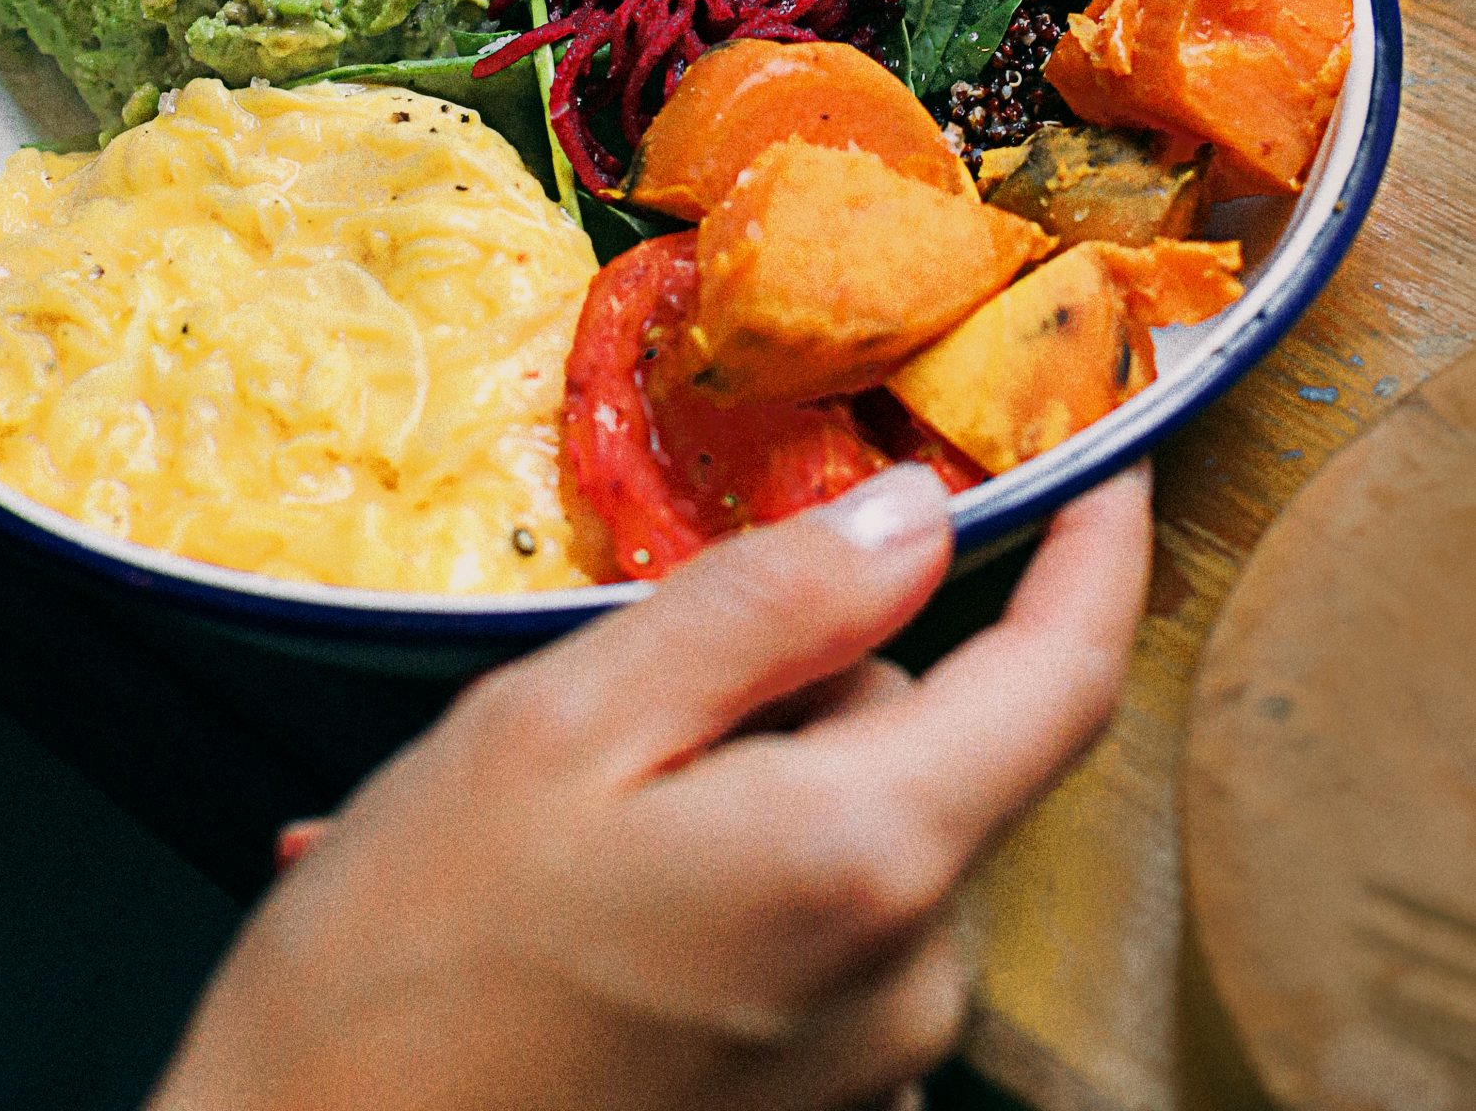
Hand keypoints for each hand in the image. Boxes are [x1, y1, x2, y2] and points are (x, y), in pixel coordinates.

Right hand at [150, 460, 1152, 1110]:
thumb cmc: (405, 971)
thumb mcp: (562, 728)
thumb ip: (763, 609)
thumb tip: (915, 516)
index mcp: (863, 861)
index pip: (1063, 679)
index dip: (1100, 552)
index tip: (1104, 459)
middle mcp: (905, 990)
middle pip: (923, 743)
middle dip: (802, 677)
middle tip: (617, 691)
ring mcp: (864, 1076)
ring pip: (857, 827)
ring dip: (733, 782)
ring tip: (548, 816)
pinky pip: (804, 934)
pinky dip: (707, 882)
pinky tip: (563, 901)